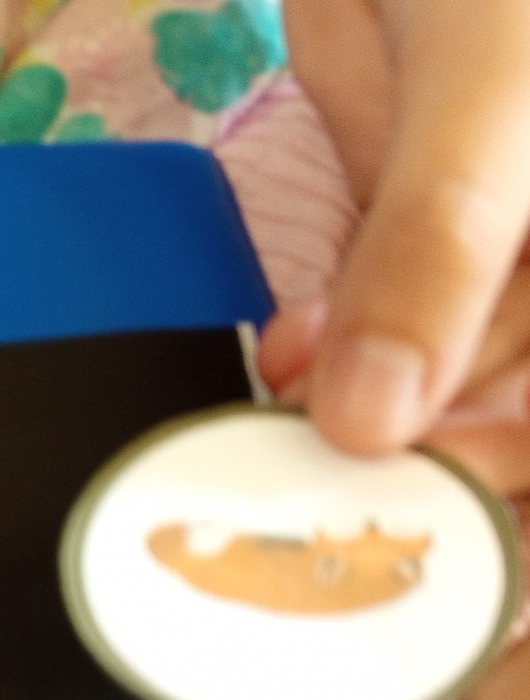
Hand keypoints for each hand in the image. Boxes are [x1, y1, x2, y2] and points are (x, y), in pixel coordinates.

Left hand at [259, 1, 529, 699]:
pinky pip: (387, 334)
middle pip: (511, 417)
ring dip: (352, 411)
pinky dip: (328, 353)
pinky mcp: (430, 245)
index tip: (420, 516)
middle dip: (415, 460)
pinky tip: (281, 351)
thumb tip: (377, 421)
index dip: (510, 478)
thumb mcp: (496, 97)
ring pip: (443, 388)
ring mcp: (506, 272)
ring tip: (279, 407)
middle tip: (309, 498)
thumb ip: (441, 248)